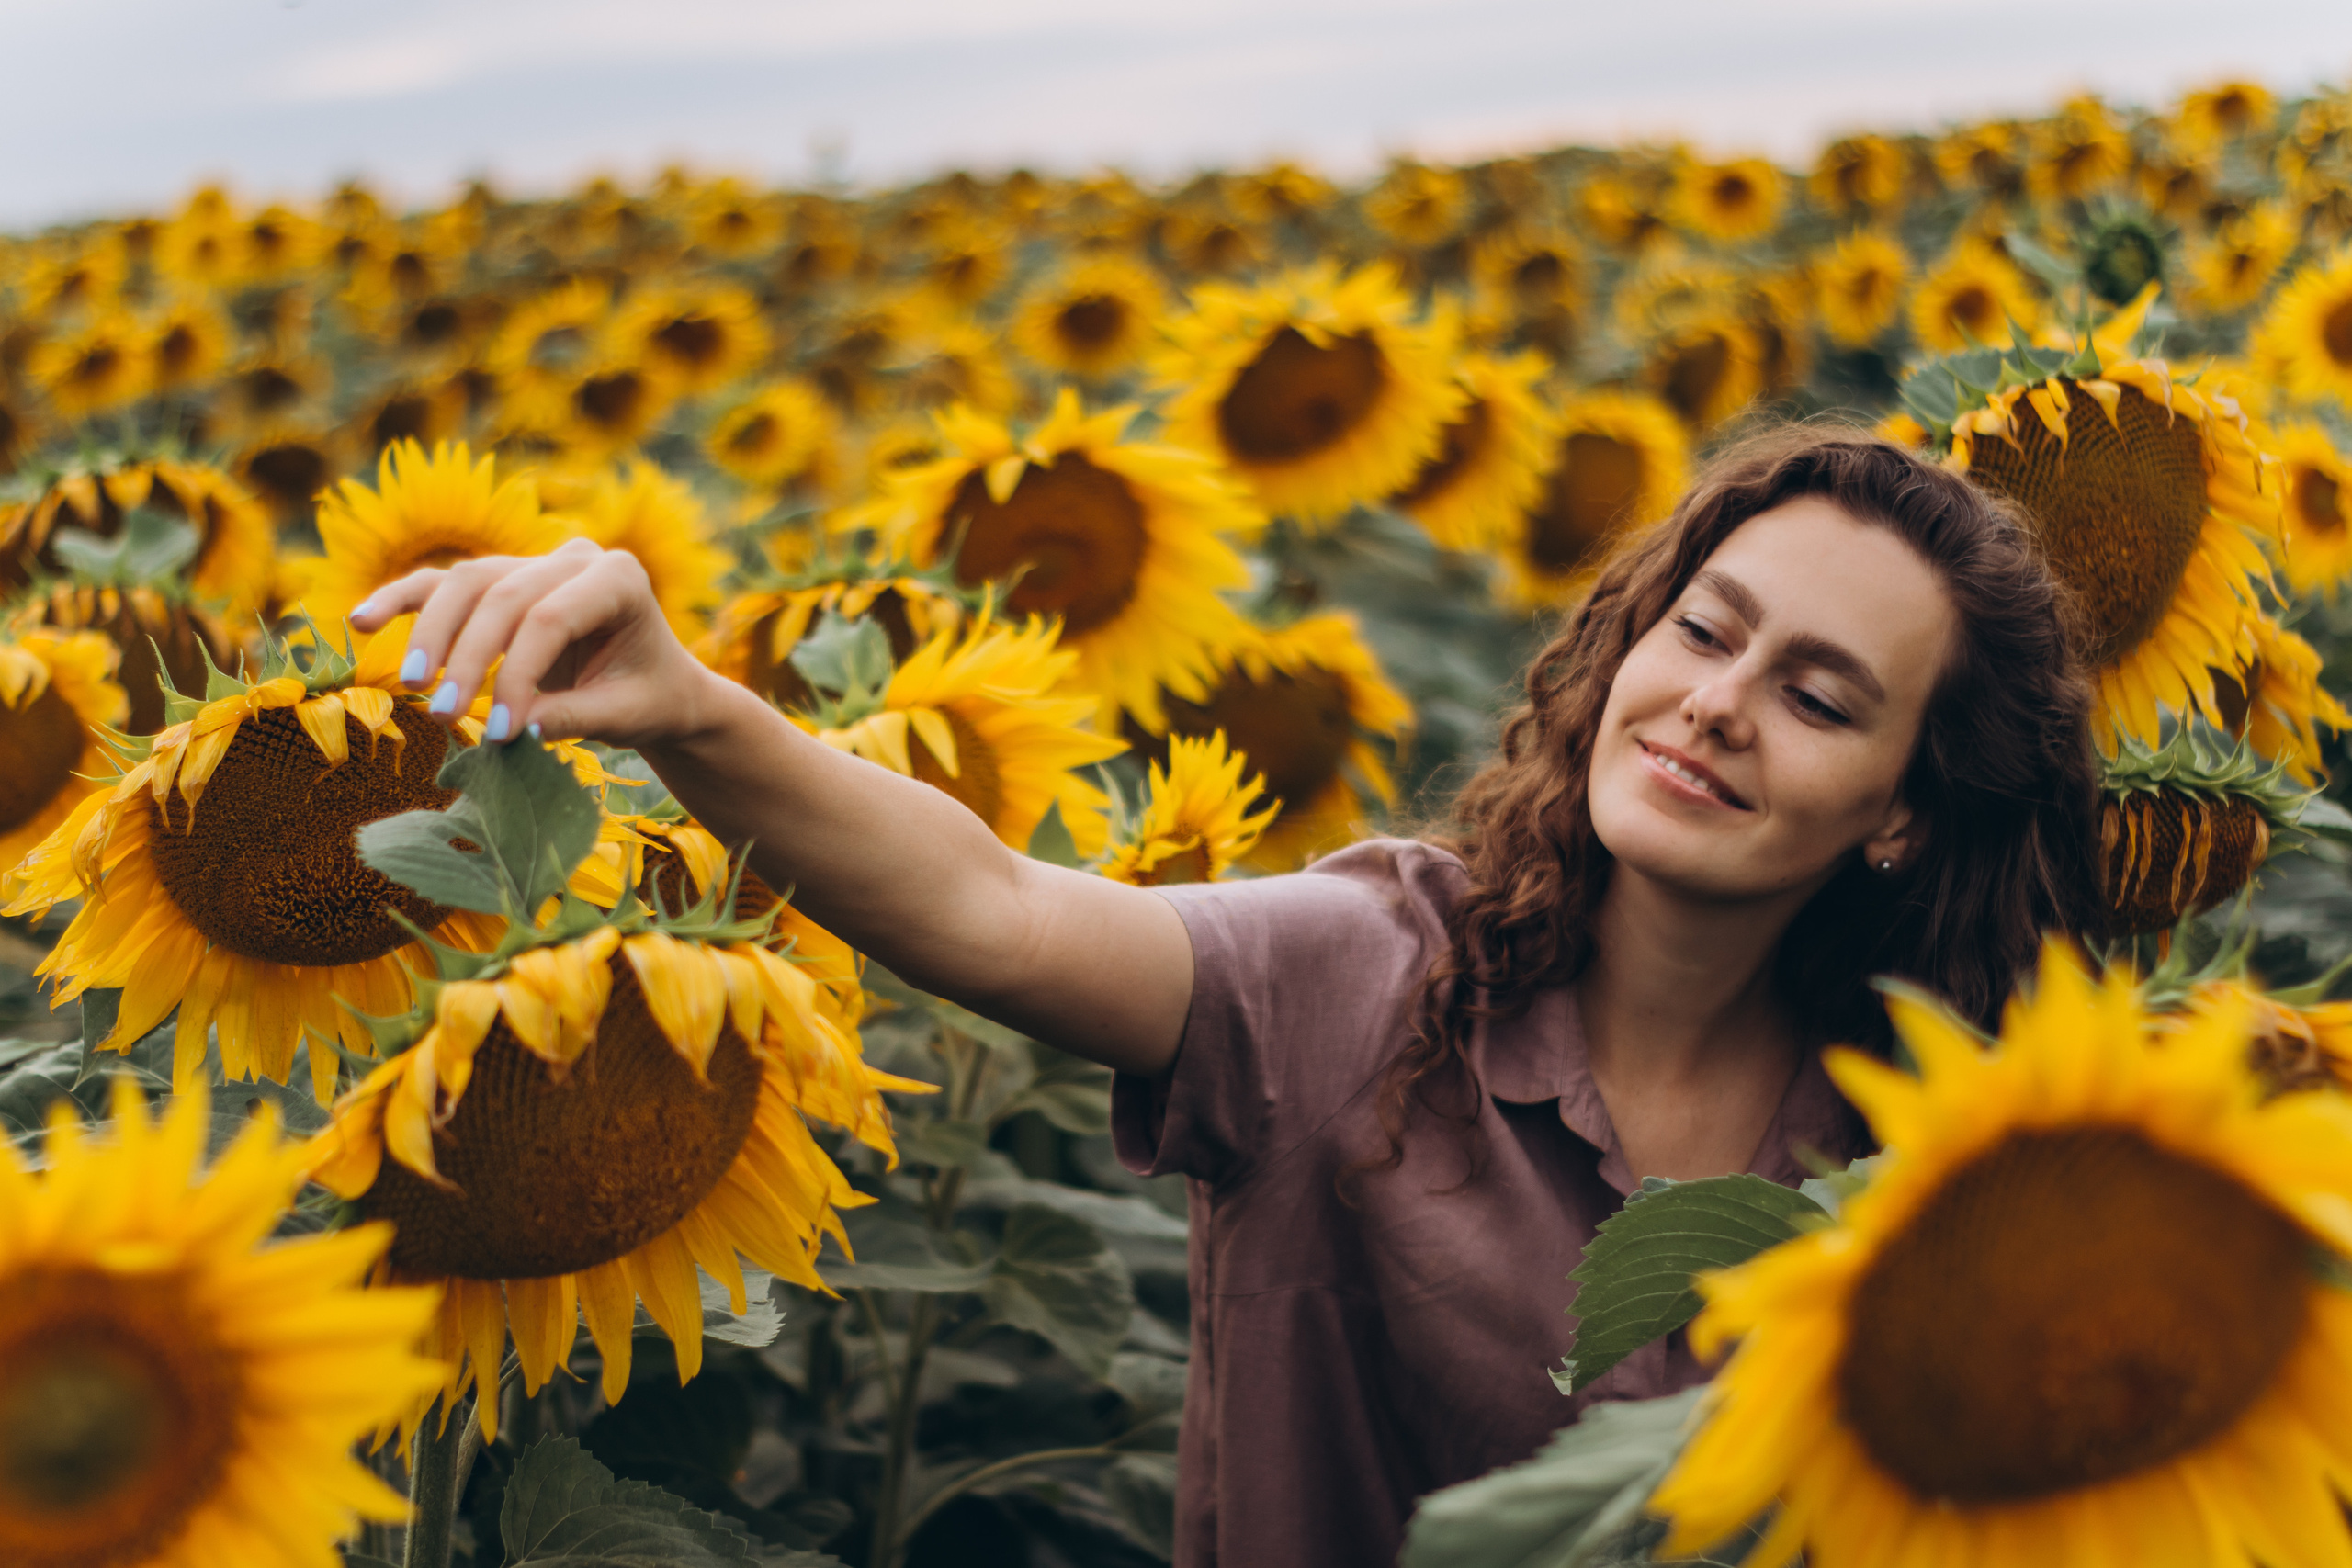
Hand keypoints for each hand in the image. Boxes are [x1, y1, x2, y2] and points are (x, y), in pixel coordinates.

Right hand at [347, 539, 725, 749]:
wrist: (655, 684)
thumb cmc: (647, 697)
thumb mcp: (623, 715)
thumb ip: (571, 717)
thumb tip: (508, 730)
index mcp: (618, 578)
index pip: (550, 619)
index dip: (518, 675)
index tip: (497, 732)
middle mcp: (574, 557)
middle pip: (502, 598)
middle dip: (469, 659)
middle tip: (442, 716)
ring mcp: (533, 561)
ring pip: (465, 583)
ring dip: (432, 633)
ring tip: (413, 684)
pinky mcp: (499, 579)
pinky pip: (443, 583)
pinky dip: (402, 600)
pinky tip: (362, 620)